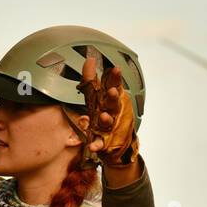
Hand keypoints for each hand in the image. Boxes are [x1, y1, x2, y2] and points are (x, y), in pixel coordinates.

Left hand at [77, 56, 140, 181]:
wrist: (115, 143)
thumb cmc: (105, 113)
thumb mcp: (97, 95)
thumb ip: (91, 78)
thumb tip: (90, 59)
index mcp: (111, 100)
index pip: (114, 87)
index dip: (115, 79)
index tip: (116, 69)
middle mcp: (112, 112)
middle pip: (114, 103)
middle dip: (114, 97)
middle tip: (113, 92)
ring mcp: (109, 127)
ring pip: (108, 122)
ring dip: (106, 119)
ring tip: (103, 116)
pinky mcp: (104, 141)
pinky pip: (100, 143)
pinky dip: (96, 145)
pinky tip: (92, 147)